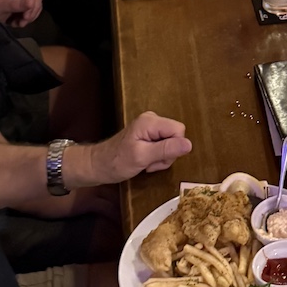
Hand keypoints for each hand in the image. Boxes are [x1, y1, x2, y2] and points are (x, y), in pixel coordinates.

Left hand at [0, 0, 42, 27]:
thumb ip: (15, 4)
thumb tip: (30, 5)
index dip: (31, 3)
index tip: (25, 17)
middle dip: (31, 10)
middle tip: (23, 21)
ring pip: (37, 2)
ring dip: (30, 15)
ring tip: (19, 22)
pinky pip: (34, 7)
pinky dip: (29, 16)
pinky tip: (19, 20)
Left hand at [70, 111, 191, 186]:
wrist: (98, 166)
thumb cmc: (116, 162)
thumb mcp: (142, 158)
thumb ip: (165, 150)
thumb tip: (189, 145)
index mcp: (150, 121)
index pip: (179, 130)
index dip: (174, 147)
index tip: (157, 158)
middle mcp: (152, 120)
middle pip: (176, 136)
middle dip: (167, 154)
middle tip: (149, 163)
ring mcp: (150, 127)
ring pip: (171, 143)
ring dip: (161, 158)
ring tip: (145, 163)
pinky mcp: (149, 135)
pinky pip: (164, 145)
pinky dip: (157, 157)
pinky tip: (145, 161)